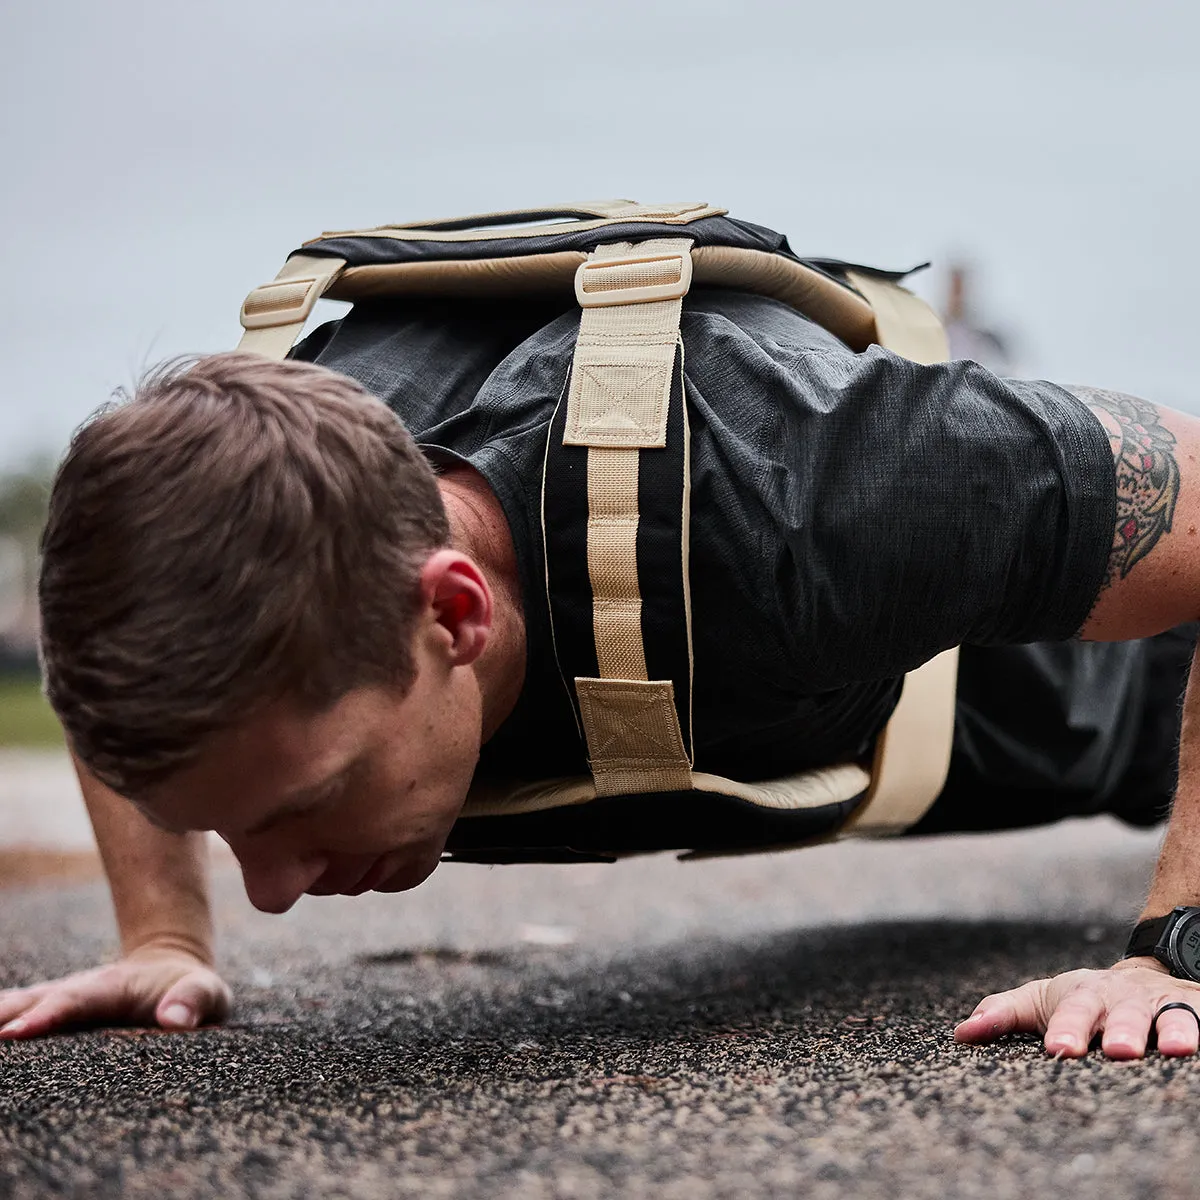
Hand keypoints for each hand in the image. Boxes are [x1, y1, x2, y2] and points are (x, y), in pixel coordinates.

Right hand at [0, 944, 230, 1039]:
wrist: (171, 966)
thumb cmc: (190, 988)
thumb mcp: (207, 992)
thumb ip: (194, 1001)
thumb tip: (175, 1020)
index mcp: (113, 988)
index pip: (79, 1001)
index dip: (50, 1015)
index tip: (17, 1031)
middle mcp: (80, 991)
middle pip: (38, 1001)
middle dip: (8, 1017)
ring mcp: (63, 1000)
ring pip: (22, 1005)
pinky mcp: (54, 1013)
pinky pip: (20, 1013)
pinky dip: (0, 1019)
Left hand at [955, 957, 1199, 1058]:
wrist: (1143, 976)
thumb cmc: (1084, 999)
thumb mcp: (1044, 1000)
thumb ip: (1003, 1014)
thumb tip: (961, 1034)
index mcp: (1086, 995)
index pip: (1073, 1010)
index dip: (1067, 1028)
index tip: (1058, 1050)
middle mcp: (1127, 999)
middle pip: (1124, 1013)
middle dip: (1122, 1030)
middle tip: (1119, 1051)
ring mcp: (1166, 1007)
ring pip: (1174, 1016)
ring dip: (1175, 1030)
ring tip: (1177, 1049)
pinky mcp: (1198, 1013)